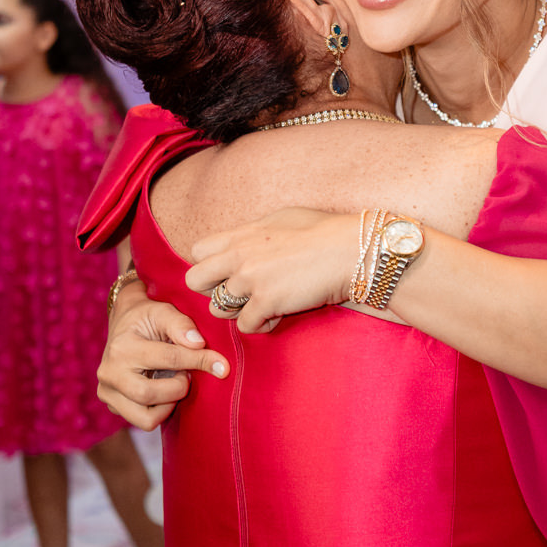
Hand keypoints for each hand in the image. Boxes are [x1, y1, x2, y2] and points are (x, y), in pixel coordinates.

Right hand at [99, 279, 228, 431]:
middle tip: (188, 375)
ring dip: (169, 404)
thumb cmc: (147, 316)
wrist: (123, 322)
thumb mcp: (163, 311)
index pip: (169, 359)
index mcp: (122, 347)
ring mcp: (107, 392)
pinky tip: (164, 390)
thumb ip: (182, 325)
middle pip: (150, 395)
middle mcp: (109, 373)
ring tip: (174, 383)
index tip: (222, 365)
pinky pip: (143, 421)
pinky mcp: (112, 405)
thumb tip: (199, 344)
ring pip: (146, 419)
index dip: (200, 361)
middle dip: (179, 388)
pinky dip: (160, 410)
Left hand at [185, 207, 358, 333]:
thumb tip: (244, 241)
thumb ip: (254, 233)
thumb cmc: (323, 231)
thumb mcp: (281, 219)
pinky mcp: (266, 303)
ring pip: (218, 310)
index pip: (197, 252)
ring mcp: (250, 280)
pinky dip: (262, 325)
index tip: (228, 271)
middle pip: (196, 282)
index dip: (210, 265)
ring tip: (261, 305)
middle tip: (237, 293)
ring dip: (237, 311)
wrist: (350, 250)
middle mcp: (239, 256)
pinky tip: (278, 315)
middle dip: (212, 290)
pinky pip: (246, 327)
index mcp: (241, 234)